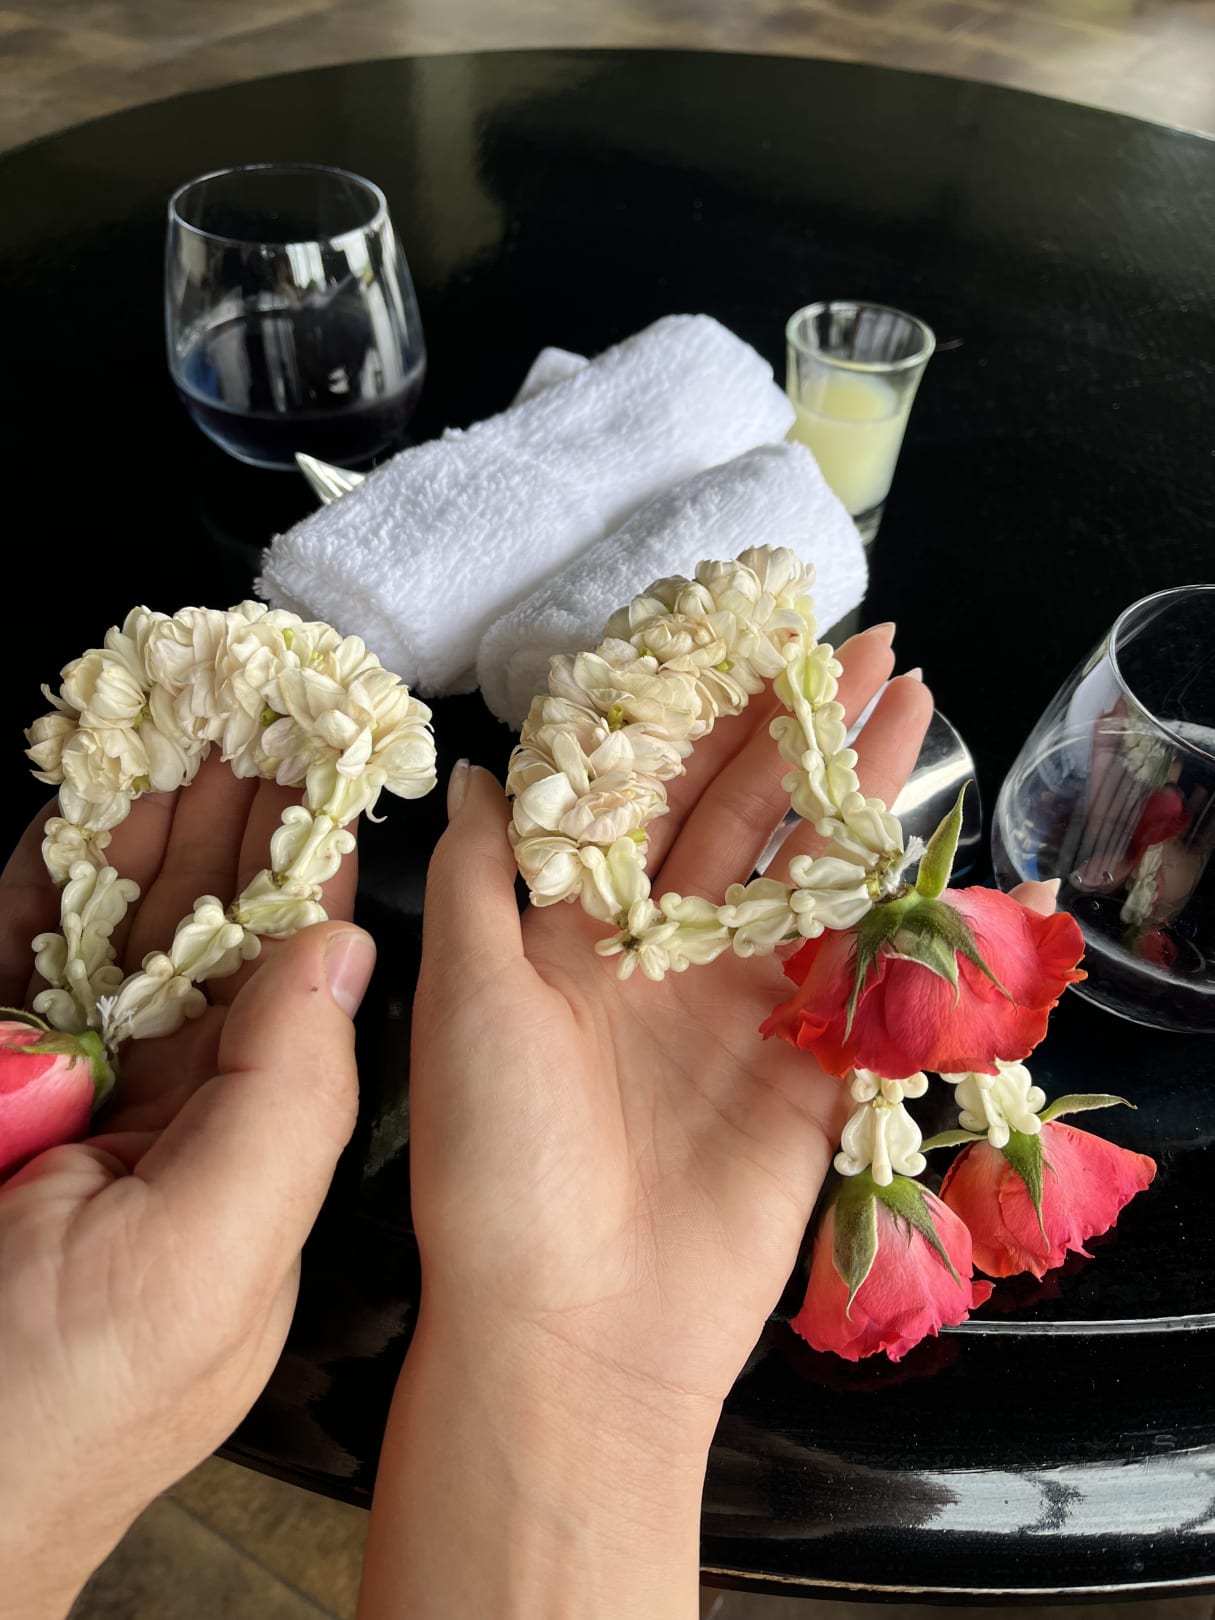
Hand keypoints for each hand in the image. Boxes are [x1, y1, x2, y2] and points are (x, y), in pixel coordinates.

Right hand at [0, 755, 374, 1619]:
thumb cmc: (59, 1420)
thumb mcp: (206, 1262)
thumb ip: (289, 1099)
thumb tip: (340, 952)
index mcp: (247, 1156)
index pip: (290, 981)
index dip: (304, 869)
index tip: (320, 771)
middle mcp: (165, 1119)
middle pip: (202, 939)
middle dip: (222, 826)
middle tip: (244, 719)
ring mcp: (66, 1099)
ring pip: (111, 934)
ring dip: (136, 831)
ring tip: (168, 731)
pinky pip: (17, 963)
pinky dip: (36, 882)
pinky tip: (66, 811)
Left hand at [363, 625, 936, 1617]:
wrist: (576, 1327)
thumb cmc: (495, 1160)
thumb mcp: (463, 997)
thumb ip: (478, 878)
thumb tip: (475, 770)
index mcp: (575, 933)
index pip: (642, 797)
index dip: (691, 720)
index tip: (733, 643)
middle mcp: (660, 958)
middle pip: (738, 817)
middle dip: (791, 732)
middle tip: (851, 648)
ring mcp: (740, 1009)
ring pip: (804, 873)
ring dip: (854, 788)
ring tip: (904, 700)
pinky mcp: (809, 1067)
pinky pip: (854, 967)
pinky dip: (889, 898)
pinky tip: (920, 823)